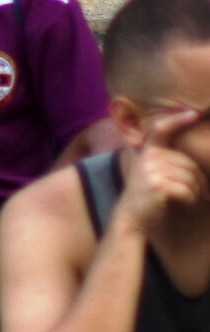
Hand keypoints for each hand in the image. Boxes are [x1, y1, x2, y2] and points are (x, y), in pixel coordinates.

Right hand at [115, 108, 205, 234]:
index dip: (177, 119)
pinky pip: (188, 190)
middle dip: (199, 182)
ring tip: (191, 200)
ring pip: (191, 179)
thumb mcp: (152, 172)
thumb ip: (166, 160)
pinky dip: (192, 200)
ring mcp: (151, 170)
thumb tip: (196, 159)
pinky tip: (186, 204)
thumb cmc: (148, 196)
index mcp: (147, 151)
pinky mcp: (157, 185)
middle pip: (189, 164)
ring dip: (197, 193)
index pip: (161, 129)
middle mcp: (148, 158)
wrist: (131, 217)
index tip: (194, 113)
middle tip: (199, 194)